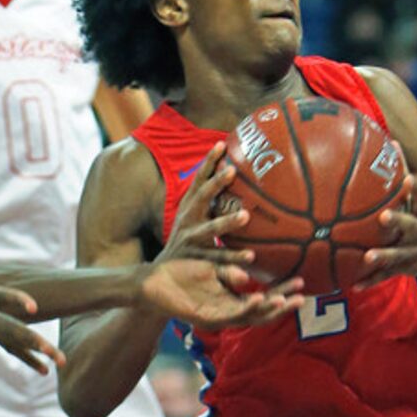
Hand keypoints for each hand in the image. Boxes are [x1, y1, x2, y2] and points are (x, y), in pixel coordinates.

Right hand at [0, 242, 60, 372]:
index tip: (34, 307)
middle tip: (57, 355)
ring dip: (36, 353)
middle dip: (34, 342)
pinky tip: (43, 368)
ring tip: (60, 363)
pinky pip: (6, 344)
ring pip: (11, 342)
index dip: (14, 300)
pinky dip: (24, 355)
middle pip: (9, 331)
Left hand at [143, 258, 303, 329]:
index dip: (282, 293)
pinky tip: (259, 298)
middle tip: (302, 297)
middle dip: (282, 306)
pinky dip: (246, 307)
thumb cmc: (182, 272)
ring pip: (249, 317)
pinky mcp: (205, 318)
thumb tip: (247, 274)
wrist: (152, 282)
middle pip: (262, 314)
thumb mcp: (210, 269)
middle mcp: (227, 312)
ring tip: (284, 299)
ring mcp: (218, 317)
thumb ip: (229, 271)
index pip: (263, 301)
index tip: (301, 282)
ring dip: (268, 309)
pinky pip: (230, 314)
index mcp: (230, 300)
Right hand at [163, 143, 258, 269]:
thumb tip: (232, 171)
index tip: (221, 144)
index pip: (199, 180)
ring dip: (227, 222)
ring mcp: (193, 240)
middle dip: (216, 183)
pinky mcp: (200, 260)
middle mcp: (189, 219)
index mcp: (189, 206)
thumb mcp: (193, 215)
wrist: (165, 272)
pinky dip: (234, 257)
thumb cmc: (189, 237)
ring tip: (245, 215)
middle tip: (232, 171)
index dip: (209, 162)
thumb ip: (210, 197)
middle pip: (202, 198)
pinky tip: (251, 255)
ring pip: (211, 229)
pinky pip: (220, 259)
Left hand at [359, 175, 416, 288]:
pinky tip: (354, 285)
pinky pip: (385, 276)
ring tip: (368, 256)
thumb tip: (393, 142)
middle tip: (384, 217)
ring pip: (398, 254)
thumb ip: (403, 181)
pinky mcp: (404, 269)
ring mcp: (414, 254)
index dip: (415, 190)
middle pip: (411, 226)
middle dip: (398, 221)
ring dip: (383, 255)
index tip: (409, 178)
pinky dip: (370, 281)